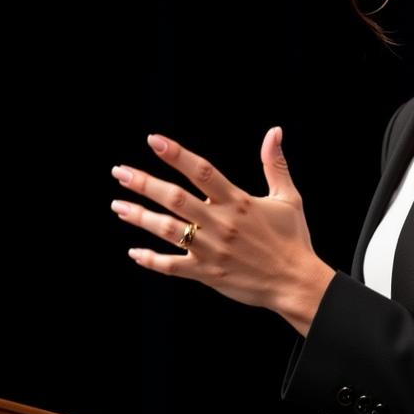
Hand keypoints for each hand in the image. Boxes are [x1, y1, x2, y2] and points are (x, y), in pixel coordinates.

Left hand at [110, 128, 335, 334]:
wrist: (295, 283)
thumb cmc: (292, 238)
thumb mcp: (288, 197)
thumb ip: (274, 163)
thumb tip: (274, 131)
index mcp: (238, 201)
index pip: (202, 171)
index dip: (177, 155)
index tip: (154, 141)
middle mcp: (221, 223)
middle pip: (176, 199)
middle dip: (145, 184)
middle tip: (120, 172)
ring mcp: (211, 250)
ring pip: (168, 230)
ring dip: (140, 217)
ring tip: (118, 206)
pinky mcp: (207, 273)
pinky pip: (173, 267)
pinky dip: (151, 260)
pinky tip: (134, 252)